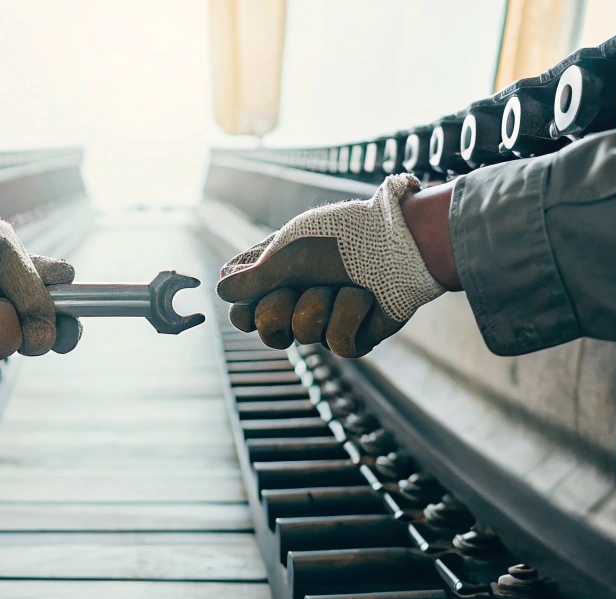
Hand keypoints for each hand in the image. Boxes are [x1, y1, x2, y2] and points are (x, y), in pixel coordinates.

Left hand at [0, 192, 79, 365]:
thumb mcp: (0, 249)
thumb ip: (33, 286)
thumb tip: (50, 331)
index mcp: (19, 274)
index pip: (57, 301)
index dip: (66, 319)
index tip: (65, 325)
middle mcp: (1, 300)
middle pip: (38, 337)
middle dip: (27, 330)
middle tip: (4, 310)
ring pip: (5, 349)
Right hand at [216, 174, 448, 356]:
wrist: (397, 244)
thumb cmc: (341, 237)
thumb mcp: (288, 251)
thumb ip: (251, 276)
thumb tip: (218, 291)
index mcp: (278, 278)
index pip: (243, 312)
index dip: (245, 311)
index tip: (254, 296)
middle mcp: (299, 300)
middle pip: (266, 331)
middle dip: (280, 308)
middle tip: (297, 287)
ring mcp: (326, 320)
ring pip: (303, 336)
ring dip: (322, 303)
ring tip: (342, 283)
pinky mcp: (355, 336)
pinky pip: (338, 344)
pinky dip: (350, 315)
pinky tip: (364, 298)